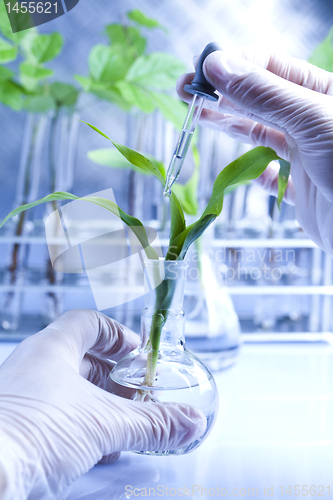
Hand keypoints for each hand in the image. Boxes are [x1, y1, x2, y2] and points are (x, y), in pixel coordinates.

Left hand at [0, 310, 205, 499]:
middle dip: (112, 377)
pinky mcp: (18, 426)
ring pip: (68, 390)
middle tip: (135, 392)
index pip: (87, 322)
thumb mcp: (104, 424)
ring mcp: (22, 396)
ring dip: (99, 405)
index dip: (116, 333)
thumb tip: (189, 422)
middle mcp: (33, 367)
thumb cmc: (29, 432)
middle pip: (81, 359)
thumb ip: (152, 423)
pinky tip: (97, 450)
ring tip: (122, 424)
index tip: (136, 350)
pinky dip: (81, 427)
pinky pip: (56, 416)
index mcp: (51, 348)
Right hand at [177, 48, 332, 254]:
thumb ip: (265, 94)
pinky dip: (254, 173)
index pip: (272, 69)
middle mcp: (314, 122)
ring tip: (196, 115)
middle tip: (185, 91)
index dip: (235, 66)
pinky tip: (243, 167)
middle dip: (222, 94)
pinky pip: (272, 178)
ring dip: (229, 126)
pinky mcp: (303, 191)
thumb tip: (219, 65)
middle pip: (260, 100)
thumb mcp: (313, 120)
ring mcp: (308, 156)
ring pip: (261, 136)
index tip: (201, 69)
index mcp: (324, 94)